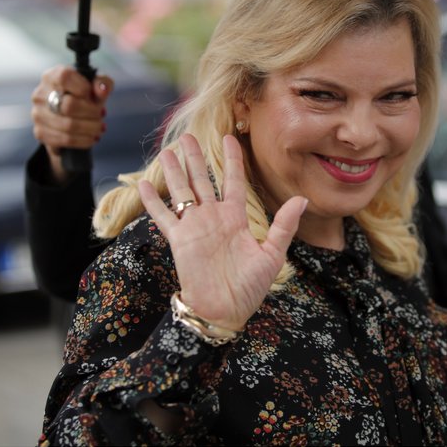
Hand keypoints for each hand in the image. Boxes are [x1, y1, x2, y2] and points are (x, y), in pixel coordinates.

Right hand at [30, 65, 112, 182]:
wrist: (71, 118)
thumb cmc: (85, 97)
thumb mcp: (97, 86)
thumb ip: (102, 83)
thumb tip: (102, 91)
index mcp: (52, 77)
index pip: (65, 77)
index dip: (84, 88)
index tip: (93, 95)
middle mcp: (40, 94)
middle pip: (69, 105)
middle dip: (92, 112)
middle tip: (101, 114)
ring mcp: (38, 114)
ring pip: (69, 125)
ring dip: (91, 128)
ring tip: (99, 127)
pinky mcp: (41, 132)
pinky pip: (66, 139)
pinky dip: (84, 140)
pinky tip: (92, 137)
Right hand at [138, 133, 307, 331]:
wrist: (225, 311)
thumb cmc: (250, 287)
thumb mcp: (272, 254)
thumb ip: (284, 225)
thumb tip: (302, 199)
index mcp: (235, 218)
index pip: (233, 180)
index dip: (231, 159)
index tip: (230, 137)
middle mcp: (213, 217)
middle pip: (202, 179)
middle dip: (194, 158)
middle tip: (187, 135)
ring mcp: (194, 227)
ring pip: (182, 191)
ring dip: (174, 171)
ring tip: (167, 150)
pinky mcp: (179, 240)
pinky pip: (163, 216)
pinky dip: (152, 201)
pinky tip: (144, 184)